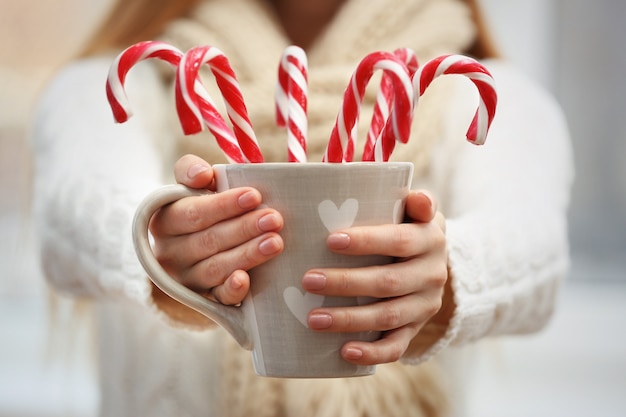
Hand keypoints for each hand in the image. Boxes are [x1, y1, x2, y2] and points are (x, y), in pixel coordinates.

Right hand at [149, 154, 283, 304]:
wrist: (194, 250)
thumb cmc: (200, 209)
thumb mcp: (190, 187)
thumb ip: (191, 170)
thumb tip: (201, 174)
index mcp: (165, 221)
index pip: (193, 212)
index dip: (224, 205)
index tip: (254, 195)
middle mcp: (170, 253)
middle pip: (208, 241)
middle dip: (244, 228)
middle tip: (274, 219)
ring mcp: (187, 279)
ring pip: (215, 268)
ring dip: (247, 255)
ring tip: (275, 242)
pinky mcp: (204, 300)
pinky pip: (217, 299)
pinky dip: (231, 290)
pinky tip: (246, 280)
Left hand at [301, 190, 447, 365]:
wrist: (435, 261)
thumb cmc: (409, 227)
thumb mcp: (418, 210)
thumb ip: (417, 201)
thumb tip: (416, 197)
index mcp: (429, 239)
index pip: (399, 241)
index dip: (367, 242)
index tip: (330, 241)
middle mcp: (432, 274)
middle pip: (388, 282)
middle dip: (346, 283)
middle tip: (308, 281)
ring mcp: (424, 305)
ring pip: (388, 316)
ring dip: (349, 319)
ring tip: (313, 318)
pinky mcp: (416, 329)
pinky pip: (397, 347)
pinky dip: (372, 353)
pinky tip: (345, 351)